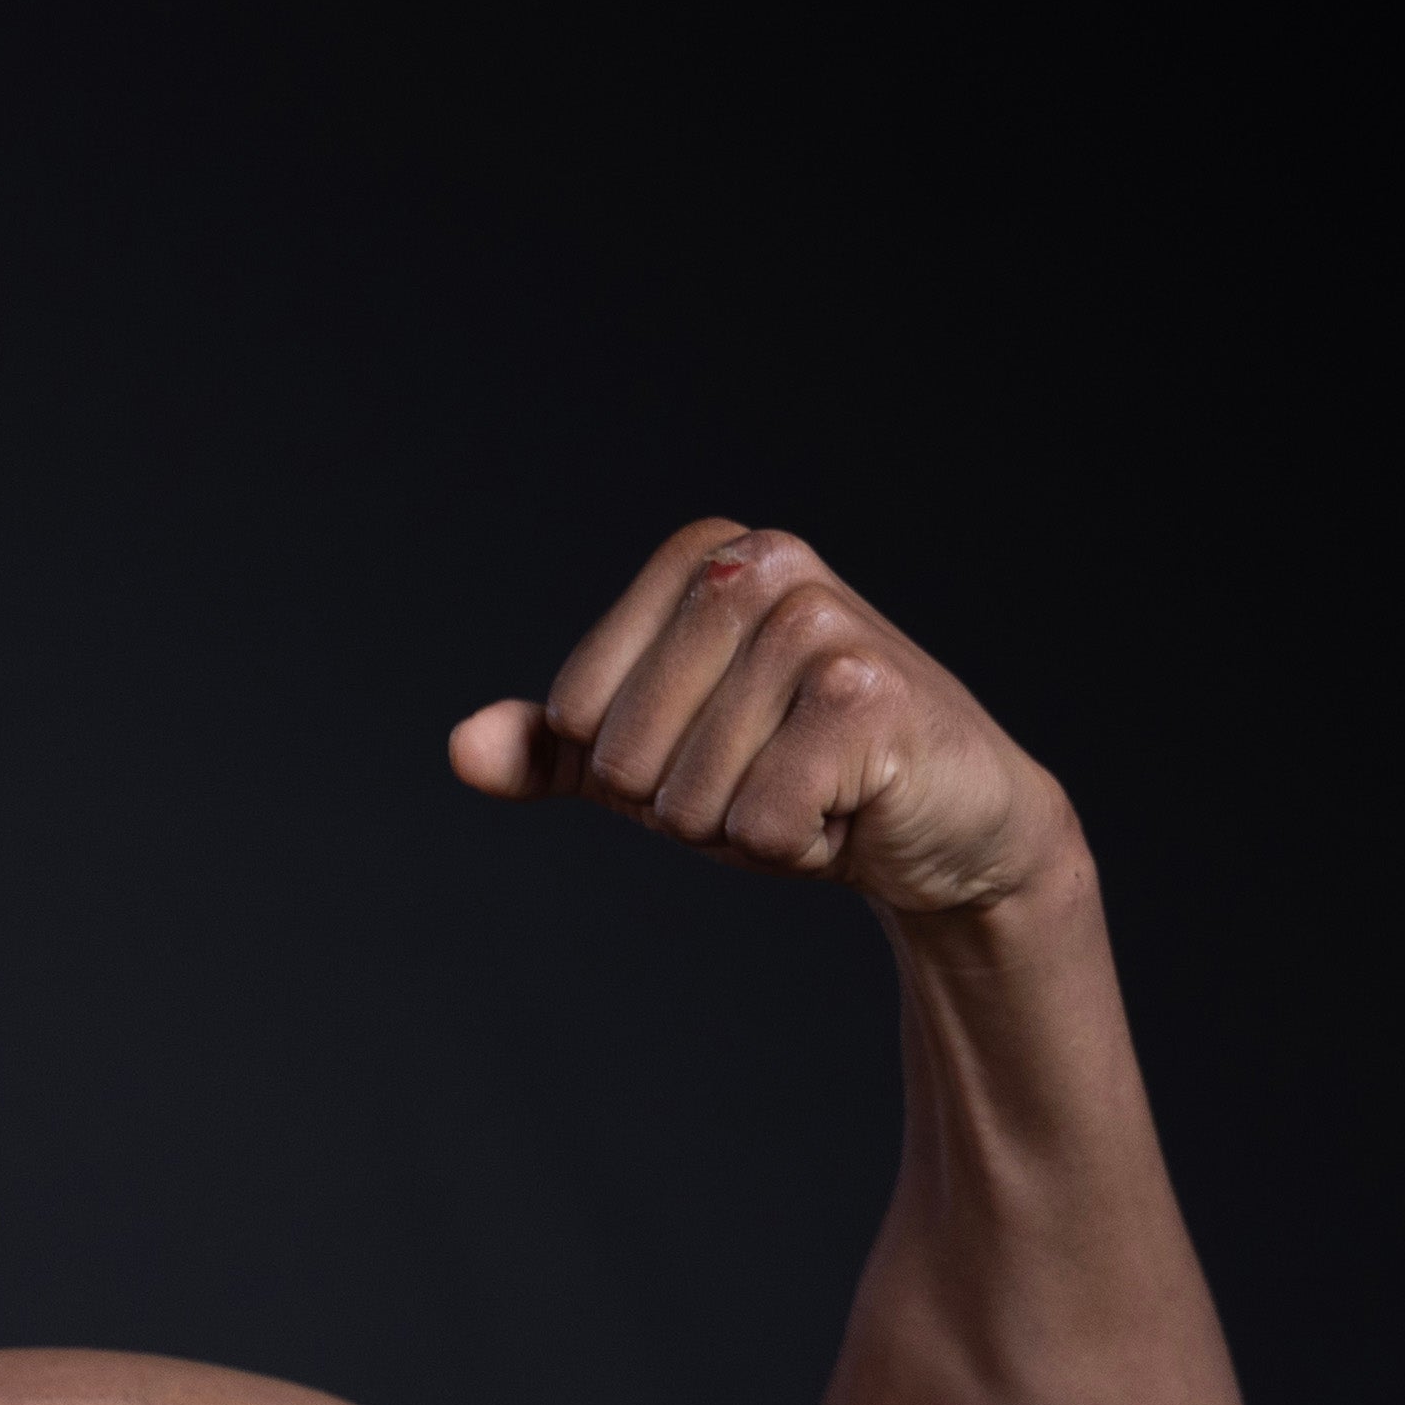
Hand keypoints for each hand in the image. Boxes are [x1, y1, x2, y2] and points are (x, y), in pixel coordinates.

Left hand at [448, 521, 1066, 917]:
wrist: (944, 822)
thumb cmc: (796, 776)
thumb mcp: (661, 759)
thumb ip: (557, 753)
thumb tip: (461, 748)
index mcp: (702, 559)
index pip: (574, 713)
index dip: (635, 767)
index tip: (718, 748)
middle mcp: (762, 566)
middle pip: (624, 758)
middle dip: (687, 803)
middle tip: (771, 776)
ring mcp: (820, 624)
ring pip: (689, 798)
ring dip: (746, 827)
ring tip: (814, 789)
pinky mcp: (869, 695)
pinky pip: (757, 822)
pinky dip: (796, 845)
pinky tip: (849, 808)